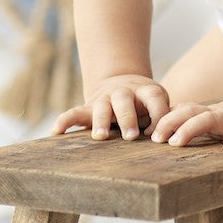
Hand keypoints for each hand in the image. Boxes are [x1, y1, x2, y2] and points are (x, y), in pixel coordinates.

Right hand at [52, 75, 169, 140]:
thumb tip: (167, 138)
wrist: (123, 83)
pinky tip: (56, 131)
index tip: (157, 136)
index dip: (159, 115)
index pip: (155, 99)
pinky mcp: (88, 108)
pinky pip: (74, 113)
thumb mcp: (159, 105)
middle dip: (127, 118)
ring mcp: (104, 99)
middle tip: (131, 137)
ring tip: (100, 137)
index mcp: (146, 91)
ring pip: (101, 107)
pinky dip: (65, 121)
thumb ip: (164, 119)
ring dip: (101, 122)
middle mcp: (124, 92)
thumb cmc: (147, 104)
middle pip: (124, 101)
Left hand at [150, 89, 222, 150]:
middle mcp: (218, 114)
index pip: (183, 112)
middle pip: (189, 113)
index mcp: (210, 114)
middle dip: (169, 123)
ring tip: (176, 142)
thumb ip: (203, 126)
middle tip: (154, 138)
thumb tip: (176, 137)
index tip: (146, 132)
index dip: (164, 120)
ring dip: (190, 129)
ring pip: (209, 120)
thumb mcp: (221, 121)